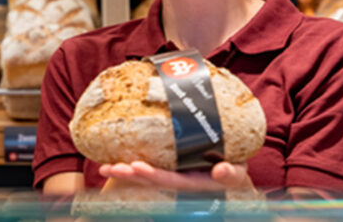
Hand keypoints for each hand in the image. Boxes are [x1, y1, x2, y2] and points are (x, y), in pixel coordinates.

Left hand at [100, 160, 252, 191]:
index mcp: (193, 183)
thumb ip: (230, 174)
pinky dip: (131, 166)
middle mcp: (178, 182)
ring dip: (125, 173)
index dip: (152, 175)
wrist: (231, 175)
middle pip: (149, 181)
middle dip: (129, 176)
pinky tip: (115, 159)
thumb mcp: (237, 173)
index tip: (136, 167)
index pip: (169, 180)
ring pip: (144, 176)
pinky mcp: (168, 168)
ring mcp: (171, 176)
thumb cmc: (235, 172)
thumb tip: (221, 171)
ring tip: (104, 168)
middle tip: (108, 169)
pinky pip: (147, 168)